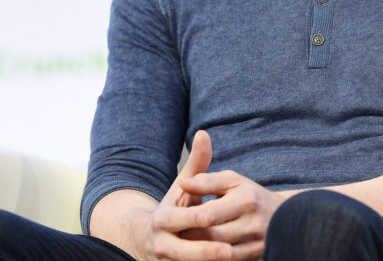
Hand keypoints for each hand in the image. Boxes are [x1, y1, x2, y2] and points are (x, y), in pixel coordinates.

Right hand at [138, 130, 235, 260]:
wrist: (149, 241)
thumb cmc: (174, 209)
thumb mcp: (182, 188)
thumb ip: (196, 165)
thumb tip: (203, 133)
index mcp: (164, 219)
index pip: (185, 219)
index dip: (202, 219)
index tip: (219, 219)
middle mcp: (163, 244)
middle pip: (186, 251)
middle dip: (208, 252)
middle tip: (231, 252)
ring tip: (233, 260)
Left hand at [176, 165, 285, 260]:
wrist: (284, 215)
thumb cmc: (250, 194)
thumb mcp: (231, 181)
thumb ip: (206, 181)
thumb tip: (182, 183)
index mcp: (246, 200)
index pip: (208, 215)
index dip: (188, 219)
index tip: (173, 220)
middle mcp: (254, 224)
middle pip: (212, 239)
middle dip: (190, 239)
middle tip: (176, 236)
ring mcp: (257, 244)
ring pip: (219, 255)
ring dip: (199, 252)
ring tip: (185, 245)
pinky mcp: (257, 257)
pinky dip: (214, 259)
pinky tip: (203, 254)